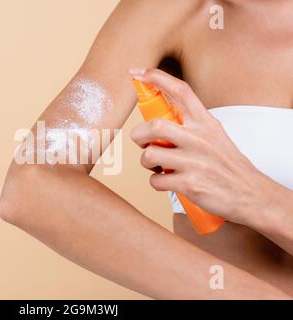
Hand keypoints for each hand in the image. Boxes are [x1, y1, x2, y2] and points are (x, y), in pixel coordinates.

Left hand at [130, 68, 275, 225]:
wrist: (250, 194)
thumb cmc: (227, 165)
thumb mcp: (215, 136)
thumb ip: (190, 125)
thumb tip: (159, 122)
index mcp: (206, 123)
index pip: (181, 91)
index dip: (157, 78)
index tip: (138, 73)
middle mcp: (200, 139)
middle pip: (154, 126)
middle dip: (139, 136)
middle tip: (143, 143)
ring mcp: (195, 161)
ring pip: (150, 155)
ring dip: (147, 163)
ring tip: (159, 166)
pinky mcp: (190, 183)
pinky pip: (156, 180)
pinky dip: (156, 182)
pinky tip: (167, 181)